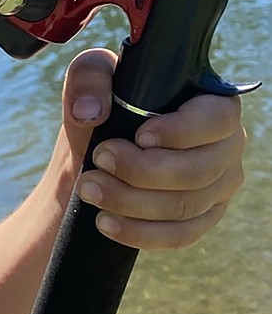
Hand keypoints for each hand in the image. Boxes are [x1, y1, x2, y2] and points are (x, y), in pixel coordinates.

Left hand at [59, 48, 245, 249]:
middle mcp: (226, 146)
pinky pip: (180, 236)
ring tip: (90, 188)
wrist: (93, 160)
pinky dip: (140, 232)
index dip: (182, 132)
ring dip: (131, 201)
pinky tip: (105, 221)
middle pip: (199, 171)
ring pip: (185, 206)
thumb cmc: (104, 110)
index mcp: (212, 104)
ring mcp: (219, 186)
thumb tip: (90, 113)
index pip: (217, 120)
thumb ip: (88, 78)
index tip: (139, 136)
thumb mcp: (90, 79)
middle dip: (141, 171)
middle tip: (99, 160)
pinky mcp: (203, 218)